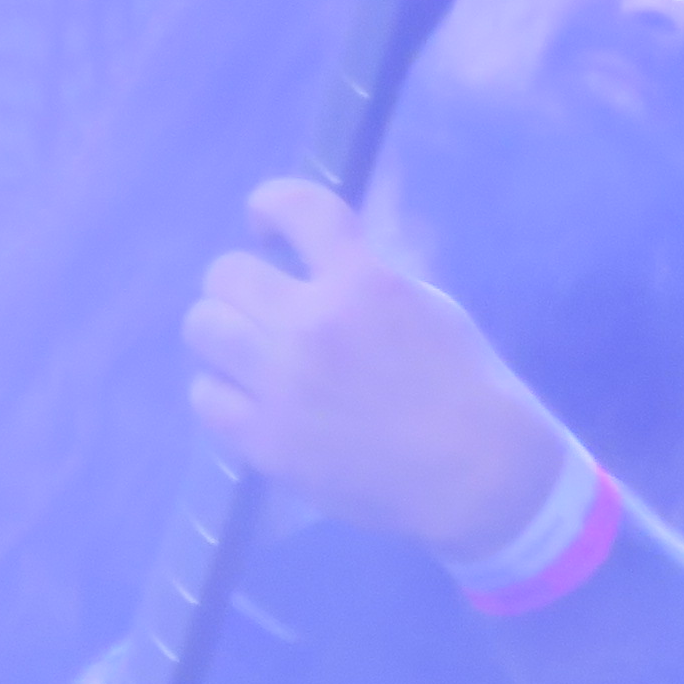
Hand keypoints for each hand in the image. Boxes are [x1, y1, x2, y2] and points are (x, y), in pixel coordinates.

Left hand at [182, 178, 568, 556]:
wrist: (479, 478)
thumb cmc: (466, 386)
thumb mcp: (430, 305)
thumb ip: (370, 268)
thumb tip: (322, 237)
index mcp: (365, 283)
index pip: (294, 207)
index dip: (269, 206)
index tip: (268, 228)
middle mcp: (313, 327)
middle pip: (227, 273)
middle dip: (248, 284)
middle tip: (269, 308)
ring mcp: (283, 387)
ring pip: (204, 328)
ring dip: (227, 333)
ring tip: (253, 353)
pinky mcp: (266, 442)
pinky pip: (205, 396)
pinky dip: (224, 392)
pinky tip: (254, 400)